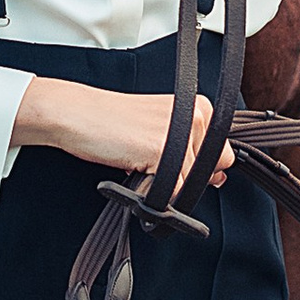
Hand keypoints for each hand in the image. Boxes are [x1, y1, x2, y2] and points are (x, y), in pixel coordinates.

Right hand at [14, 80, 233, 186]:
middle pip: (210, 171)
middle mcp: (196, 116)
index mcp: (200, 107)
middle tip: (152, 158)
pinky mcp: (162, 151)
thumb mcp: (163, 129)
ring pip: (190, 184)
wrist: (78, 113)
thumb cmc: (114, 121)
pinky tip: (135, 167)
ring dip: (164, 182)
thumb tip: (219, 178)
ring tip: (140, 158)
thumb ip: (194, 151)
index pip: (222, 154)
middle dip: (184, 175)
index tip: (171, 157)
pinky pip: (171, 192)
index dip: (197, 166)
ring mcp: (181, 133)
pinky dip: (153, 192)